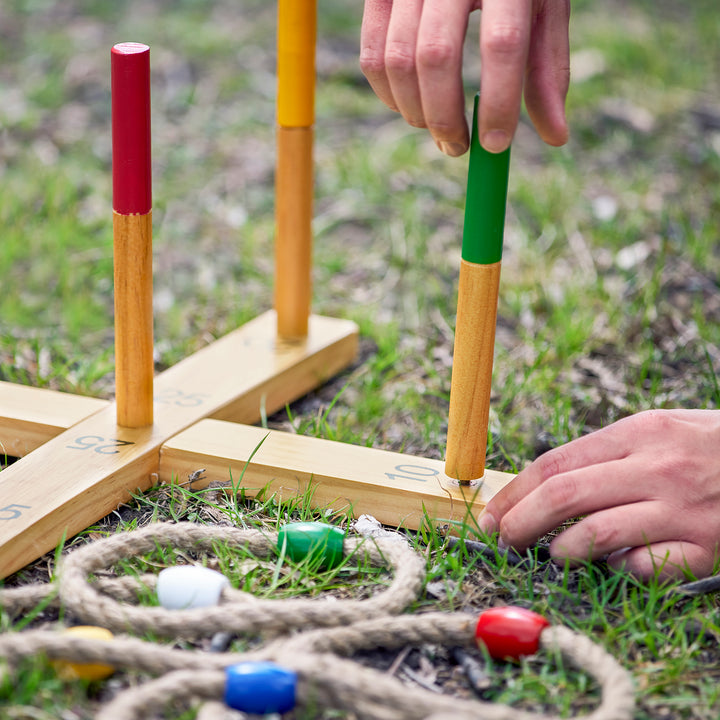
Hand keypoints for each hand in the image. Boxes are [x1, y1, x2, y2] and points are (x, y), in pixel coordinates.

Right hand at [360, 0, 570, 155]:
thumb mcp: (544, 10)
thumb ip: (548, 71)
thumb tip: (555, 138)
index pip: (502, 44)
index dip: (499, 101)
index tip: (495, 144)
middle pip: (438, 56)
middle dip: (445, 117)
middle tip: (459, 148)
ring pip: (399, 61)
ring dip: (415, 112)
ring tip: (439, 130)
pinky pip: (372, 57)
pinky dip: (389, 95)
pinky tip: (411, 107)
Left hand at [478, 410, 719, 580]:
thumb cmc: (706, 445)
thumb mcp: (656, 430)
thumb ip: (605, 454)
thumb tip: (543, 487)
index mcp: (638, 433)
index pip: (554, 464)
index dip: (514, 493)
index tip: (492, 515)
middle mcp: (656, 468)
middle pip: (565, 496)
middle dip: (521, 522)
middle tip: (504, 541)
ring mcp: (681, 510)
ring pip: (597, 534)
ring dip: (561, 551)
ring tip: (554, 556)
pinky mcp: (705, 547)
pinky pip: (645, 568)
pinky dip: (619, 570)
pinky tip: (615, 566)